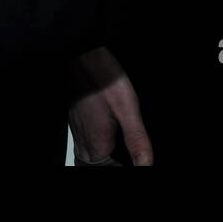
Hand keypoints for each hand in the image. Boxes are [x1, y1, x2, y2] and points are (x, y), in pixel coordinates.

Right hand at [68, 47, 153, 164]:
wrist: (82, 52)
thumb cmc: (102, 76)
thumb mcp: (128, 108)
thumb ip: (137, 140)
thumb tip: (147, 165)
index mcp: (96, 143)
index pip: (106, 170)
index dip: (121, 169)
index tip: (137, 163)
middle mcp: (83, 139)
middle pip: (95, 165)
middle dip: (111, 164)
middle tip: (131, 159)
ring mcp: (77, 128)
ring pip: (89, 155)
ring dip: (105, 157)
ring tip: (121, 152)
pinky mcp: (76, 117)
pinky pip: (86, 141)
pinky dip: (99, 145)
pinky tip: (110, 134)